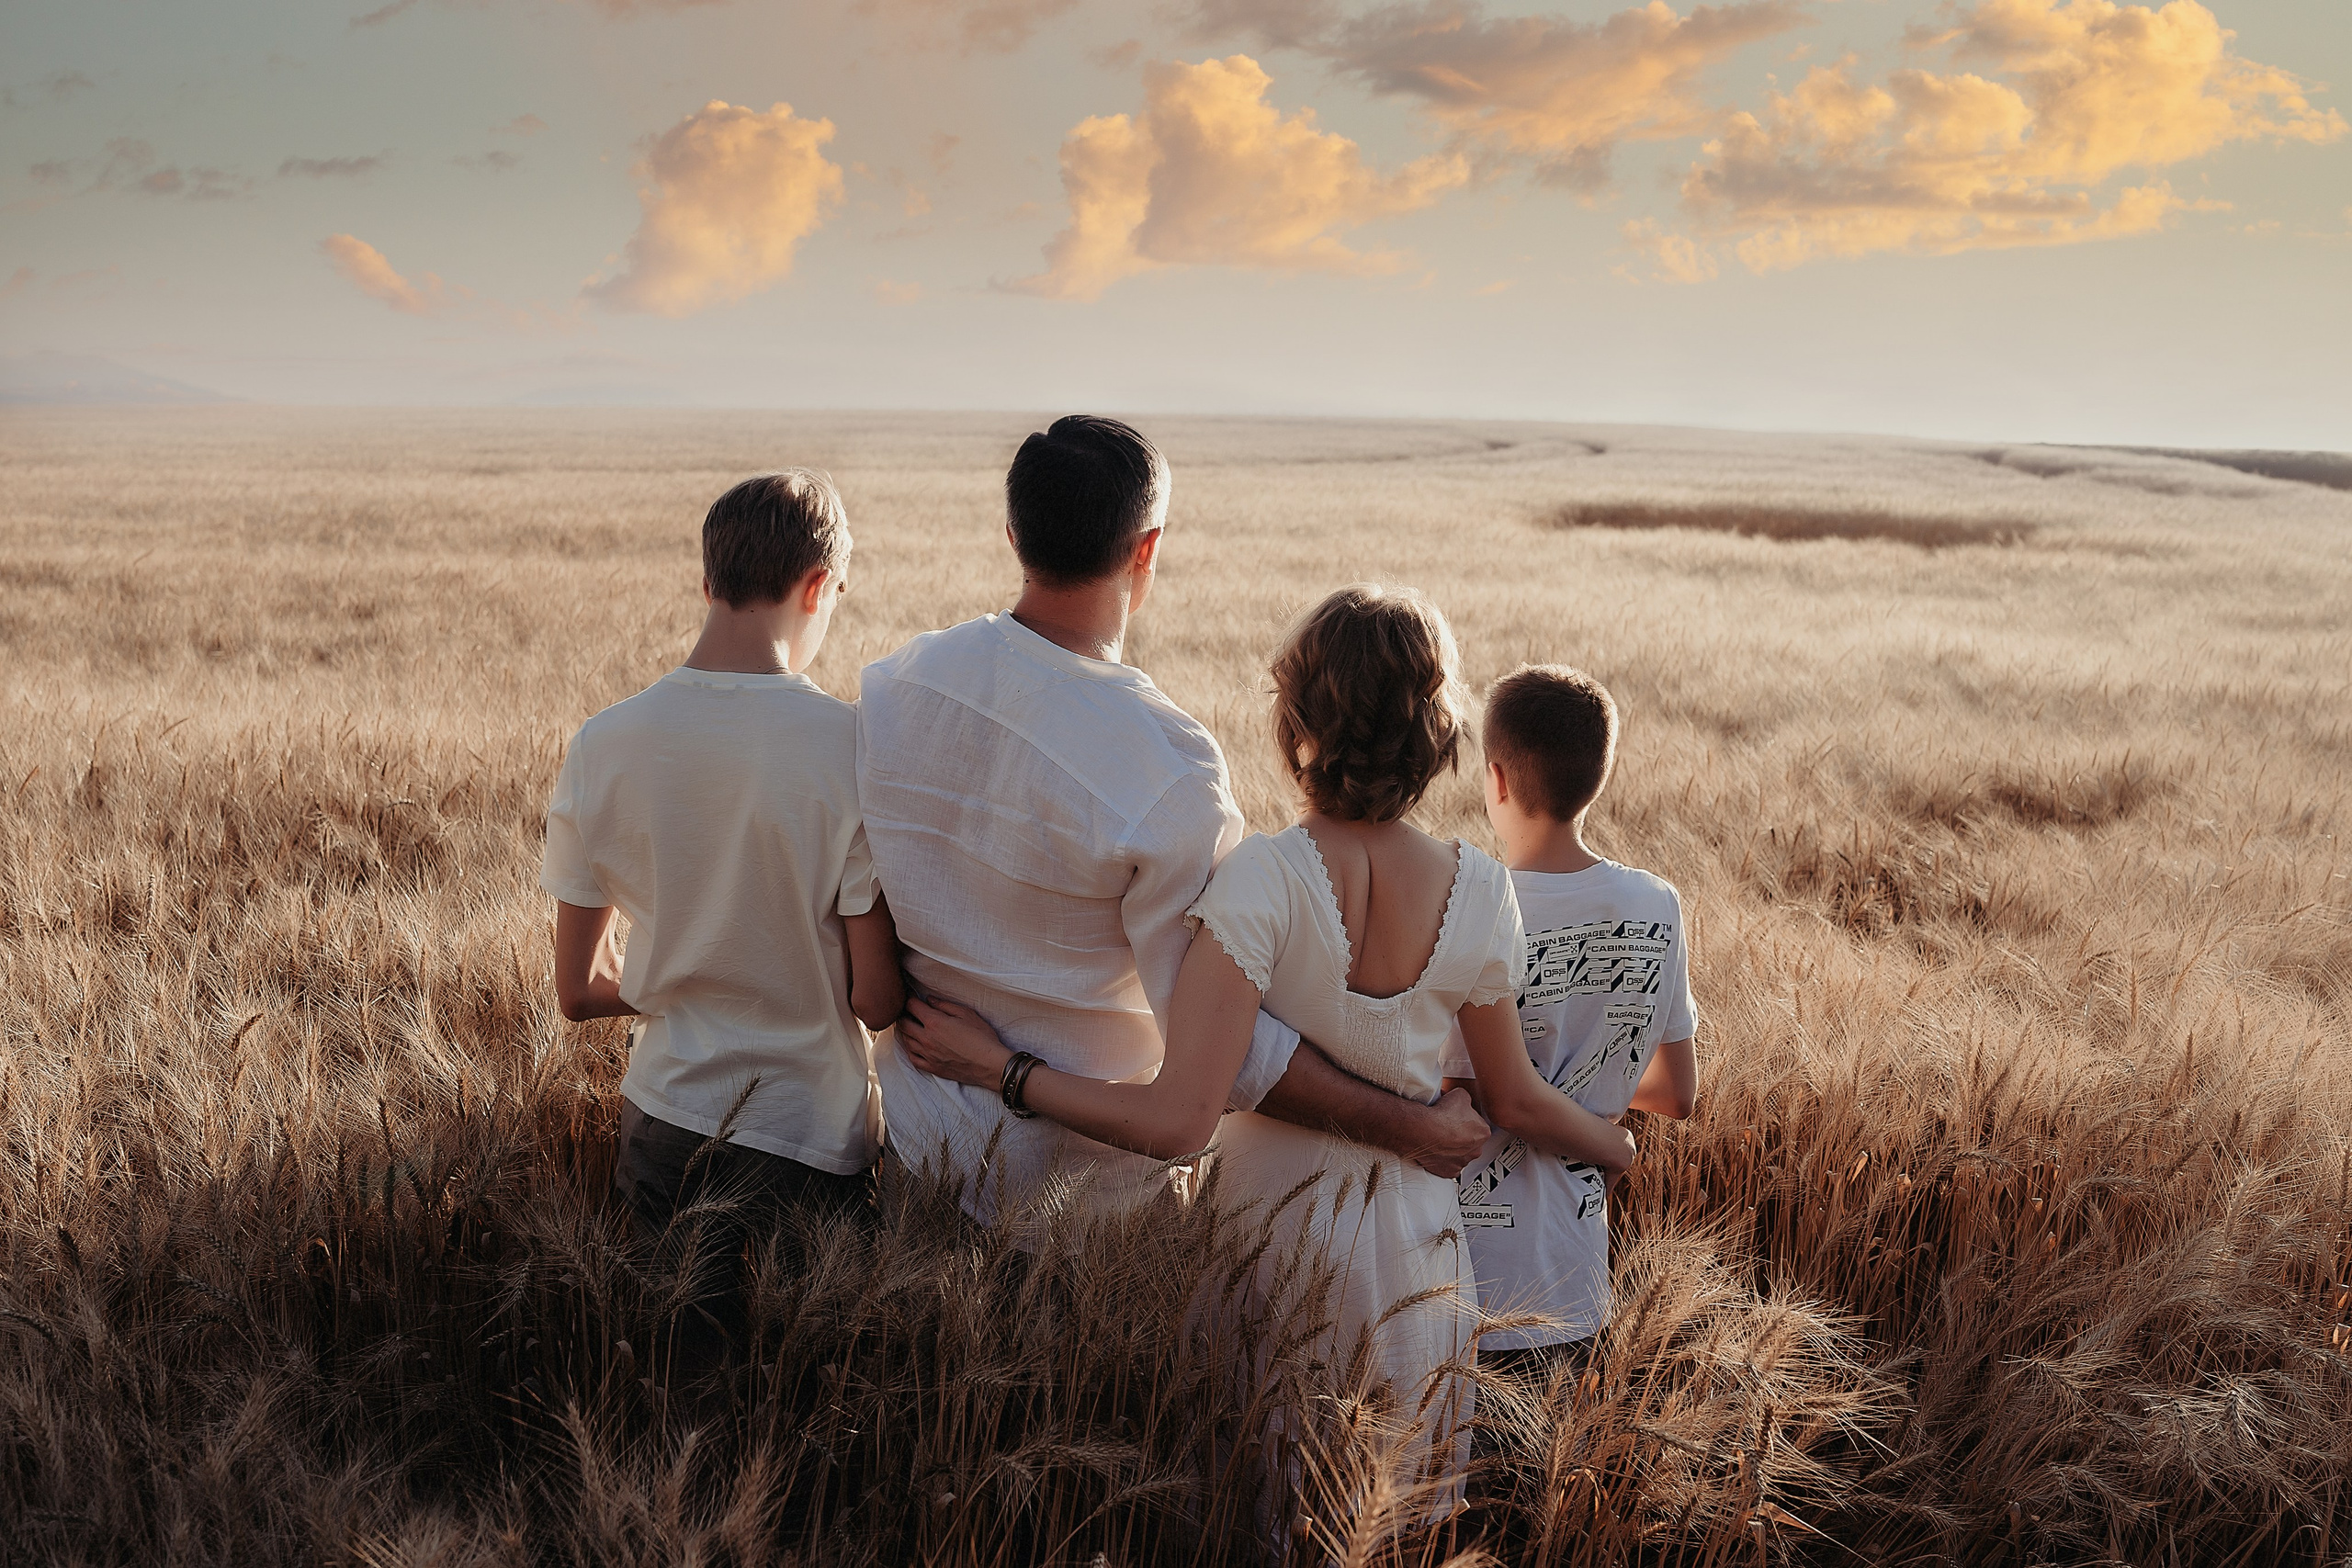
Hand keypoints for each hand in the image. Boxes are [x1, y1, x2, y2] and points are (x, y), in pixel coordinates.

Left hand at [896, 994, 1015, 1089]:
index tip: (911, 997)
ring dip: (905, 1031)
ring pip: (906, 1041)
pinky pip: (913, 1058)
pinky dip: (910, 1050)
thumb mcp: (966, 1014)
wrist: (989, 1064)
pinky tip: (914, 1046)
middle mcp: (926, 1038)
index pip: (912, 1007)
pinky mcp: (932, 1068)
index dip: (909, 999)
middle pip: (904, 1024)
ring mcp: (927, 1055)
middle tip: (908, 1011)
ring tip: (909, 1026)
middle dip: (903, 1014)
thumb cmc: (982, 1037)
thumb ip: (945, 1005)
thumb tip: (930, 1000)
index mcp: (934, 1022)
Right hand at [1407, 1087, 1489, 1178]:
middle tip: (1449, 1127)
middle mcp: (1476, 1150)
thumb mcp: (1460, 1095)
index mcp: (1483, 1133)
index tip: (1458, 1117)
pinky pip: (1447, 1165)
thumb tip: (1464, 1100)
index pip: (1478, 1125)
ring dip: (1452, 1148)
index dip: (1467, 1119)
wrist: (1422, 1131)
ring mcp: (1462, 1162)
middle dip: (1462, 1136)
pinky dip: (1442, 1159)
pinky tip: (1436, 1149)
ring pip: (1459, 1154)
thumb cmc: (1440, 1116)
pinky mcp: (1448, 1171)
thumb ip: (1467, 1100)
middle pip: (1471, 1142)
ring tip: (1440, 1137)